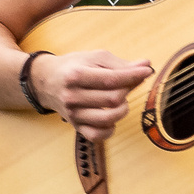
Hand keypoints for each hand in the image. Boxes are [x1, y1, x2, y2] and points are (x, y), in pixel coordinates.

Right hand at [35, 49, 151, 139]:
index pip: (112, 79)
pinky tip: (111, 116)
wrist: (46, 81)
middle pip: (112, 99)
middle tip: (127, 85)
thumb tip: (147, 65)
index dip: (134, 75)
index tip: (146, 71)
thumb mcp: (94, 59)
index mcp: (75, 75)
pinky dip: (111, 128)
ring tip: (119, 101)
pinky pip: (98, 135)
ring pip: (108, 119)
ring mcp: (73, 114)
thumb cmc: (75, 67)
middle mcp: (71, 96)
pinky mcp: (76, 127)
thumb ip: (121, 64)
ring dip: (122, 110)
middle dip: (127, 91)